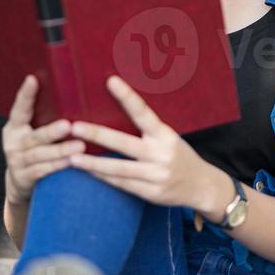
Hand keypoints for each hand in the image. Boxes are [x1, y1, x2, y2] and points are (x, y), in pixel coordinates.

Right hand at [2, 75, 85, 205]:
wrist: (20, 182)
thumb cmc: (35, 150)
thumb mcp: (33, 133)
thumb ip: (46, 118)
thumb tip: (72, 95)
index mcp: (15, 127)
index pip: (20, 108)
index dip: (25, 95)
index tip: (32, 79)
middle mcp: (14, 142)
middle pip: (34, 136)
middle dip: (51, 132)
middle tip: (68, 125)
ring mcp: (17, 161)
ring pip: (40, 155)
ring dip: (60, 151)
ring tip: (79, 146)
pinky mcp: (24, 177)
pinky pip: (42, 171)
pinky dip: (57, 166)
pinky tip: (72, 162)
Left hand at [68, 74, 211, 207]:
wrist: (202, 186)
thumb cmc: (177, 155)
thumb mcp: (167, 137)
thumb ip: (146, 128)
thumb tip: (115, 110)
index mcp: (165, 135)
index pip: (143, 112)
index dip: (128, 97)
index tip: (111, 81)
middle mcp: (161, 154)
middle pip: (125, 143)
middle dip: (98, 135)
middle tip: (75, 127)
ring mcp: (156, 175)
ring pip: (119, 169)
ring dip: (94, 164)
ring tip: (72, 159)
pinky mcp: (152, 193)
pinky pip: (123, 184)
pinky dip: (104, 178)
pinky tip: (88, 173)